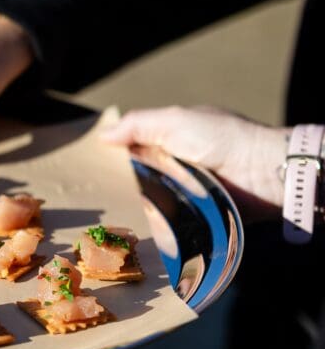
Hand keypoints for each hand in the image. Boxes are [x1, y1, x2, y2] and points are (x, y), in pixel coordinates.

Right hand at [101, 106, 286, 220]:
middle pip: (135, 178)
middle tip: (92, 197)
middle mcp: (173, 166)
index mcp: (168, 140)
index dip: (110, 156)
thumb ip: (137, 124)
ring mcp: (182, 193)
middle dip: (117, 186)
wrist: (263, 172)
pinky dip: (151, 223)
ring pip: (147, 202)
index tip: (85, 167)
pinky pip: (165, 221)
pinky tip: (132, 227)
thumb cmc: (221, 138)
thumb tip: (102, 136)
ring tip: (106, 217)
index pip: (131, 149)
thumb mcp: (175, 121)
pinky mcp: (192, 217)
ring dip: (132, 207)